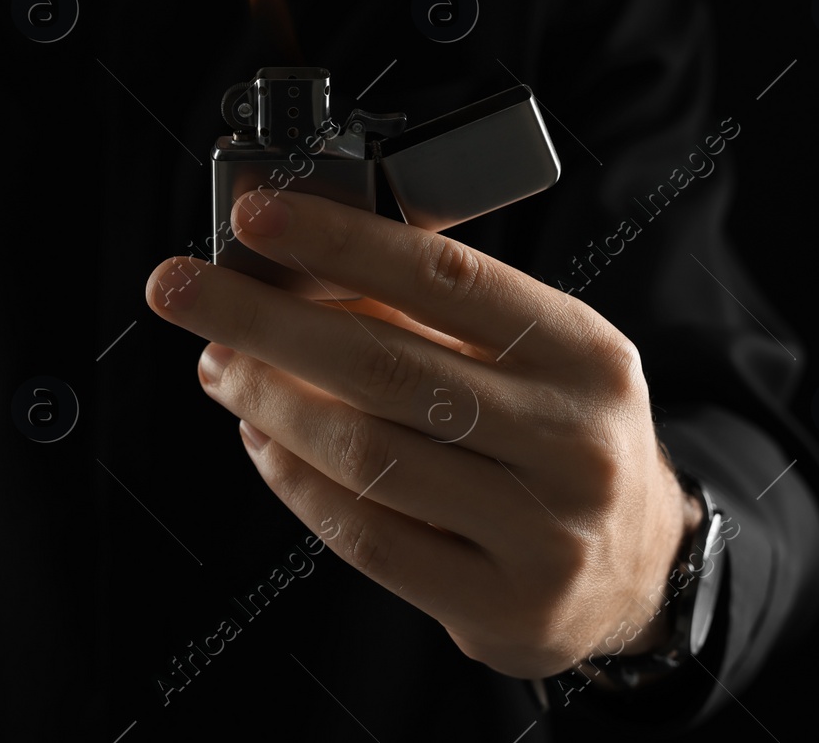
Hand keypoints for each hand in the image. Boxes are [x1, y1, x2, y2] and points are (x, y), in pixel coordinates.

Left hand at [144, 190, 701, 678]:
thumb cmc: (559, 434)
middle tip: (180, 290)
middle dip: (262, 320)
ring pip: (366, 454)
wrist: (638, 568)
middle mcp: (571, 440)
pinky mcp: (500, 605)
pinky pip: (368, 536)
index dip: (341, 241)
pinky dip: (295, 482)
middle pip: (384, 365)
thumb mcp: (536, 352)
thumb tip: (297, 261)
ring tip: (221, 367)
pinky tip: (260, 440)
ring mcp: (541, 533)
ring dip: (269, 402)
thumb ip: (432, 308)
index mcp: (584, 353)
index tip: (256, 214)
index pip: (446, 277)